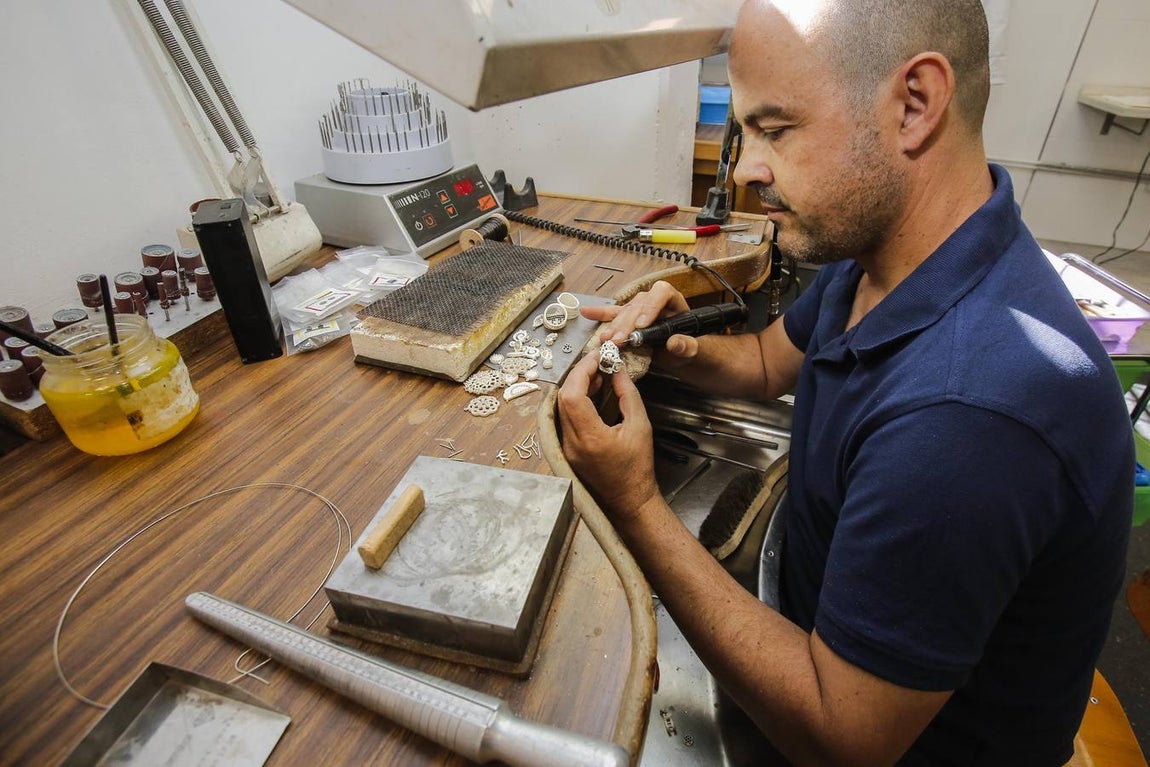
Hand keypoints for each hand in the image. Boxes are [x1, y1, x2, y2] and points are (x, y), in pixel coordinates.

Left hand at [557, 352, 660, 523]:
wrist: (629, 498)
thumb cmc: (637, 467)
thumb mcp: (640, 426)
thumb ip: (627, 394)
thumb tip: (618, 369)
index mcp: (590, 438)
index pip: (573, 395)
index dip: (582, 372)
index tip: (596, 358)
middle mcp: (572, 443)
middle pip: (563, 399)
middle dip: (578, 376)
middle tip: (597, 363)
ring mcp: (566, 448)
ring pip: (561, 407)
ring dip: (576, 387)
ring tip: (597, 375)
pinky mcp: (567, 449)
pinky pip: (565, 418)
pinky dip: (576, 401)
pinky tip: (591, 393)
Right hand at [580, 280, 698, 370]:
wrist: (685, 356)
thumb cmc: (693, 349)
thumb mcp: (696, 350)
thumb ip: (688, 346)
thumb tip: (674, 343)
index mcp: (673, 301)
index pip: (662, 293)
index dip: (650, 306)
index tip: (642, 325)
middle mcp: (654, 302)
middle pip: (638, 305)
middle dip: (626, 323)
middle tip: (619, 340)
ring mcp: (640, 310)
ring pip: (624, 312)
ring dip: (614, 326)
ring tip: (606, 340)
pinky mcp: (630, 321)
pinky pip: (613, 315)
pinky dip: (600, 314)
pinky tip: (586, 312)